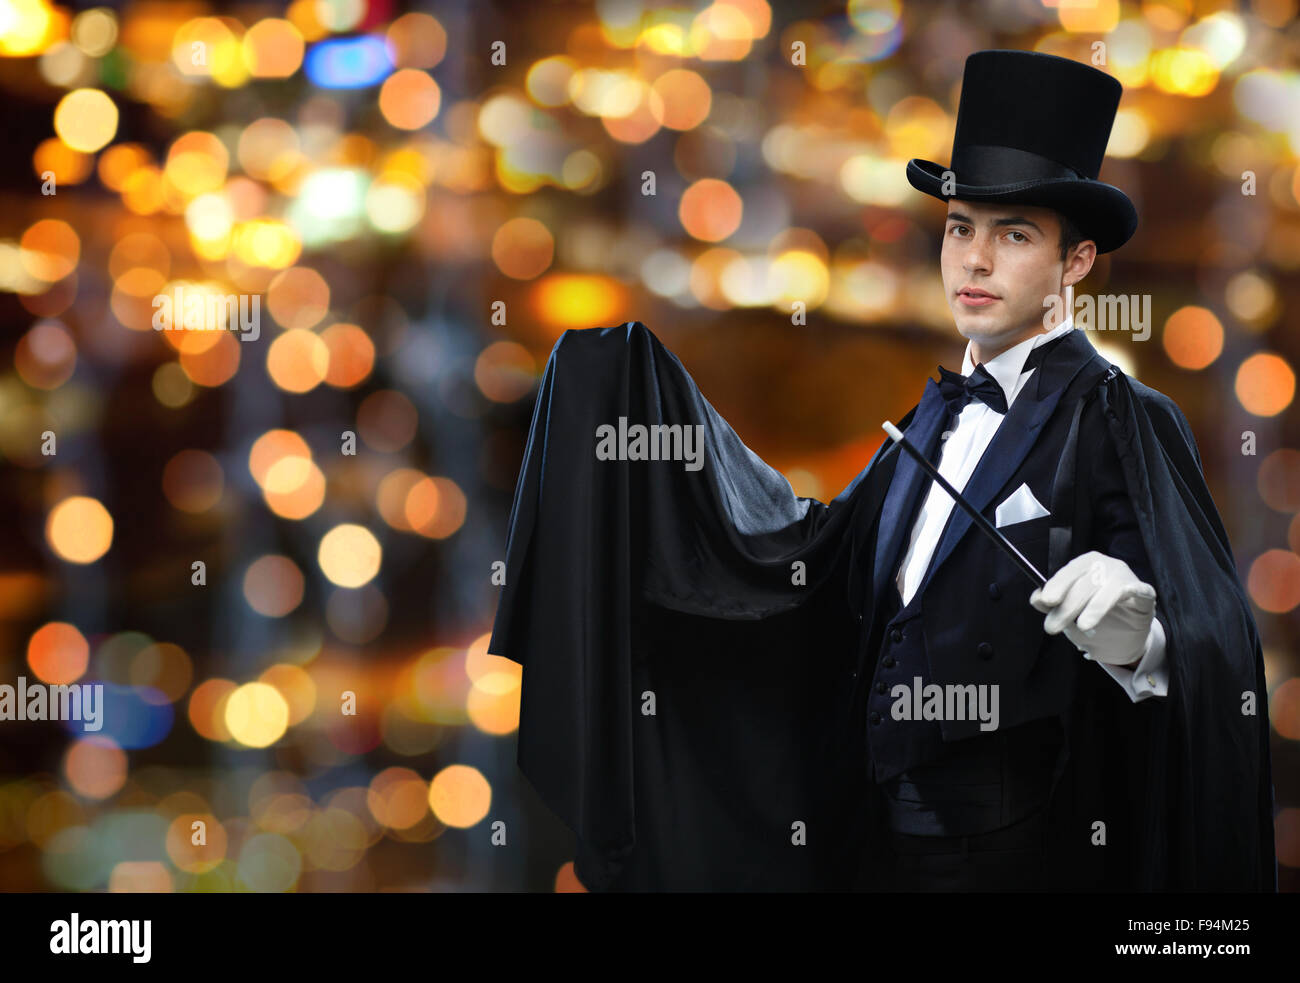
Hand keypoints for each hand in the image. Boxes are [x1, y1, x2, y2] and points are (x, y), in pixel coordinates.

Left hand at [1029, 551, 1155, 665]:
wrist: (1125, 634)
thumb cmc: (1093, 616)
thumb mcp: (1069, 611)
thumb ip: (1052, 604)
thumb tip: (1036, 598)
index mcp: (1086, 566)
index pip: (1071, 571)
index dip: (1058, 585)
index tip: (1046, 601)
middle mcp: (1107, 566)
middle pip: (1087, 582)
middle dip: (1068, 606)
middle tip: (1053, 627)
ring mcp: (1127, 578)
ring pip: (1112, 587)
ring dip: (1096, 607)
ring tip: (1083, 626)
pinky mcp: (1146, 594)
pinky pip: (1141, 590)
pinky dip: (1134, 591)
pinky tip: (1127, 597)